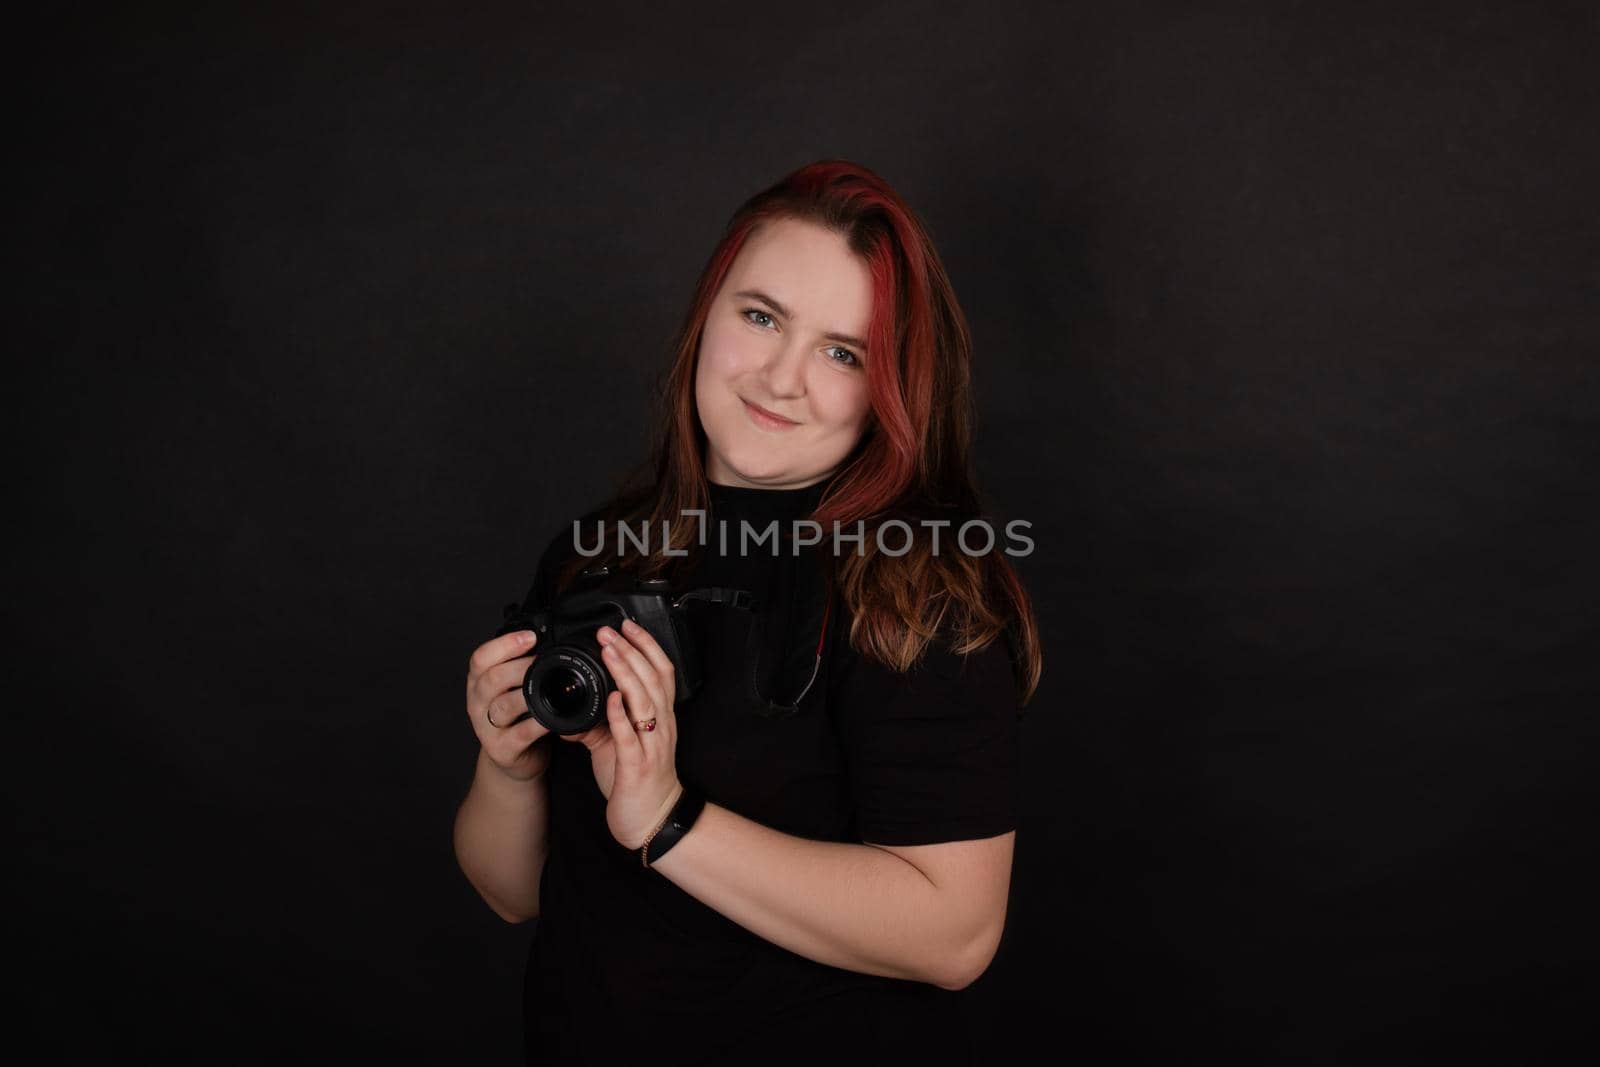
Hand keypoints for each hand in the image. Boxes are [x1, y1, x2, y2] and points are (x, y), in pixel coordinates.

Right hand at [465, 629, 552, 781]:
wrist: (515, 757)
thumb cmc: (518, 716)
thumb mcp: (511, 687)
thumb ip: (518, 664)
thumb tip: (547, 636)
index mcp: (478, 681)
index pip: (481, 657)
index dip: (504, 644)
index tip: (531, 636)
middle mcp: (477, 703)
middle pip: (491, 679)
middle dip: (520, 666)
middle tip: (543, 661)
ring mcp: (487, 728)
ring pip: (502, 706)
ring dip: (527, 694)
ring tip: (548, 687)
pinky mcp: (502, 749)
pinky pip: (520, 734)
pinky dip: (537, 724)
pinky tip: (550, 717)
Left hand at [562, 619, 684, 849]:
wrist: (651, 822)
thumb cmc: (636, 781)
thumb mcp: (618, 745)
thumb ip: (601, 723)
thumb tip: (574, 707)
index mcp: (660, 718)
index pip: (662, 672)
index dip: (647, 645)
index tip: (628, 625)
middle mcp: (661, 727)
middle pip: (655, 678)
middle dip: (632, 650)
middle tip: (609, 630)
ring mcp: (651, 745)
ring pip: (645, 700)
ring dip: (626, 672)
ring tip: (609, 651)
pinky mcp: (637, 766)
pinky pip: (631, 736)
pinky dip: (621, 714)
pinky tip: (610, 698)